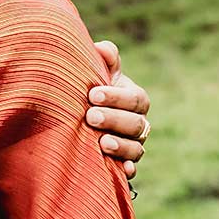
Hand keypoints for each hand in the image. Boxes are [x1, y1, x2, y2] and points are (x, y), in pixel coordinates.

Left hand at [88, 40, 151, 179]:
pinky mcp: (124, 164)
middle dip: (114, 119)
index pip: (136, 99)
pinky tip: (122, 169)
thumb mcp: (98, 74)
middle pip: (137, 124)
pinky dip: (128, 169)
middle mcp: (138, 124)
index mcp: (135, 100)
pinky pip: (132, 169)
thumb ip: (105, 60)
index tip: (92, 94)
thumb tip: (102, 48)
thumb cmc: (91, 92)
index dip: (117, 97)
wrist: (80, 118)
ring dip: (121, 145)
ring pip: (136, 148)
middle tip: (90, 116)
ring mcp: (133, 145)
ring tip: (102, 142)